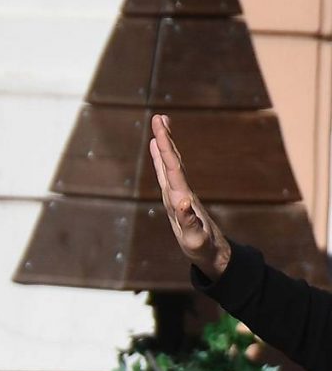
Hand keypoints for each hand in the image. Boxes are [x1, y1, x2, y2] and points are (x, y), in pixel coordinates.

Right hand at [151, 113, 232, 278]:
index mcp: (182, 197)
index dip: (165, 149)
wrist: (213, 252)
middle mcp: (181, 191)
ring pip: (171, 164)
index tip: (159, 130)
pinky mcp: (176, 199)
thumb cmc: (202, 247)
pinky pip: (167, 174)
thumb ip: (188, 220)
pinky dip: (161, 160)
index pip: (172, 168)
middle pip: (173, 161)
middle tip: (160, 118)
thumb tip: (182, 201)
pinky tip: (158, 151)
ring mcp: (178, 194)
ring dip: (165, 145)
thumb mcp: (194, 237)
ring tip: (160, 126)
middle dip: (166, 139)